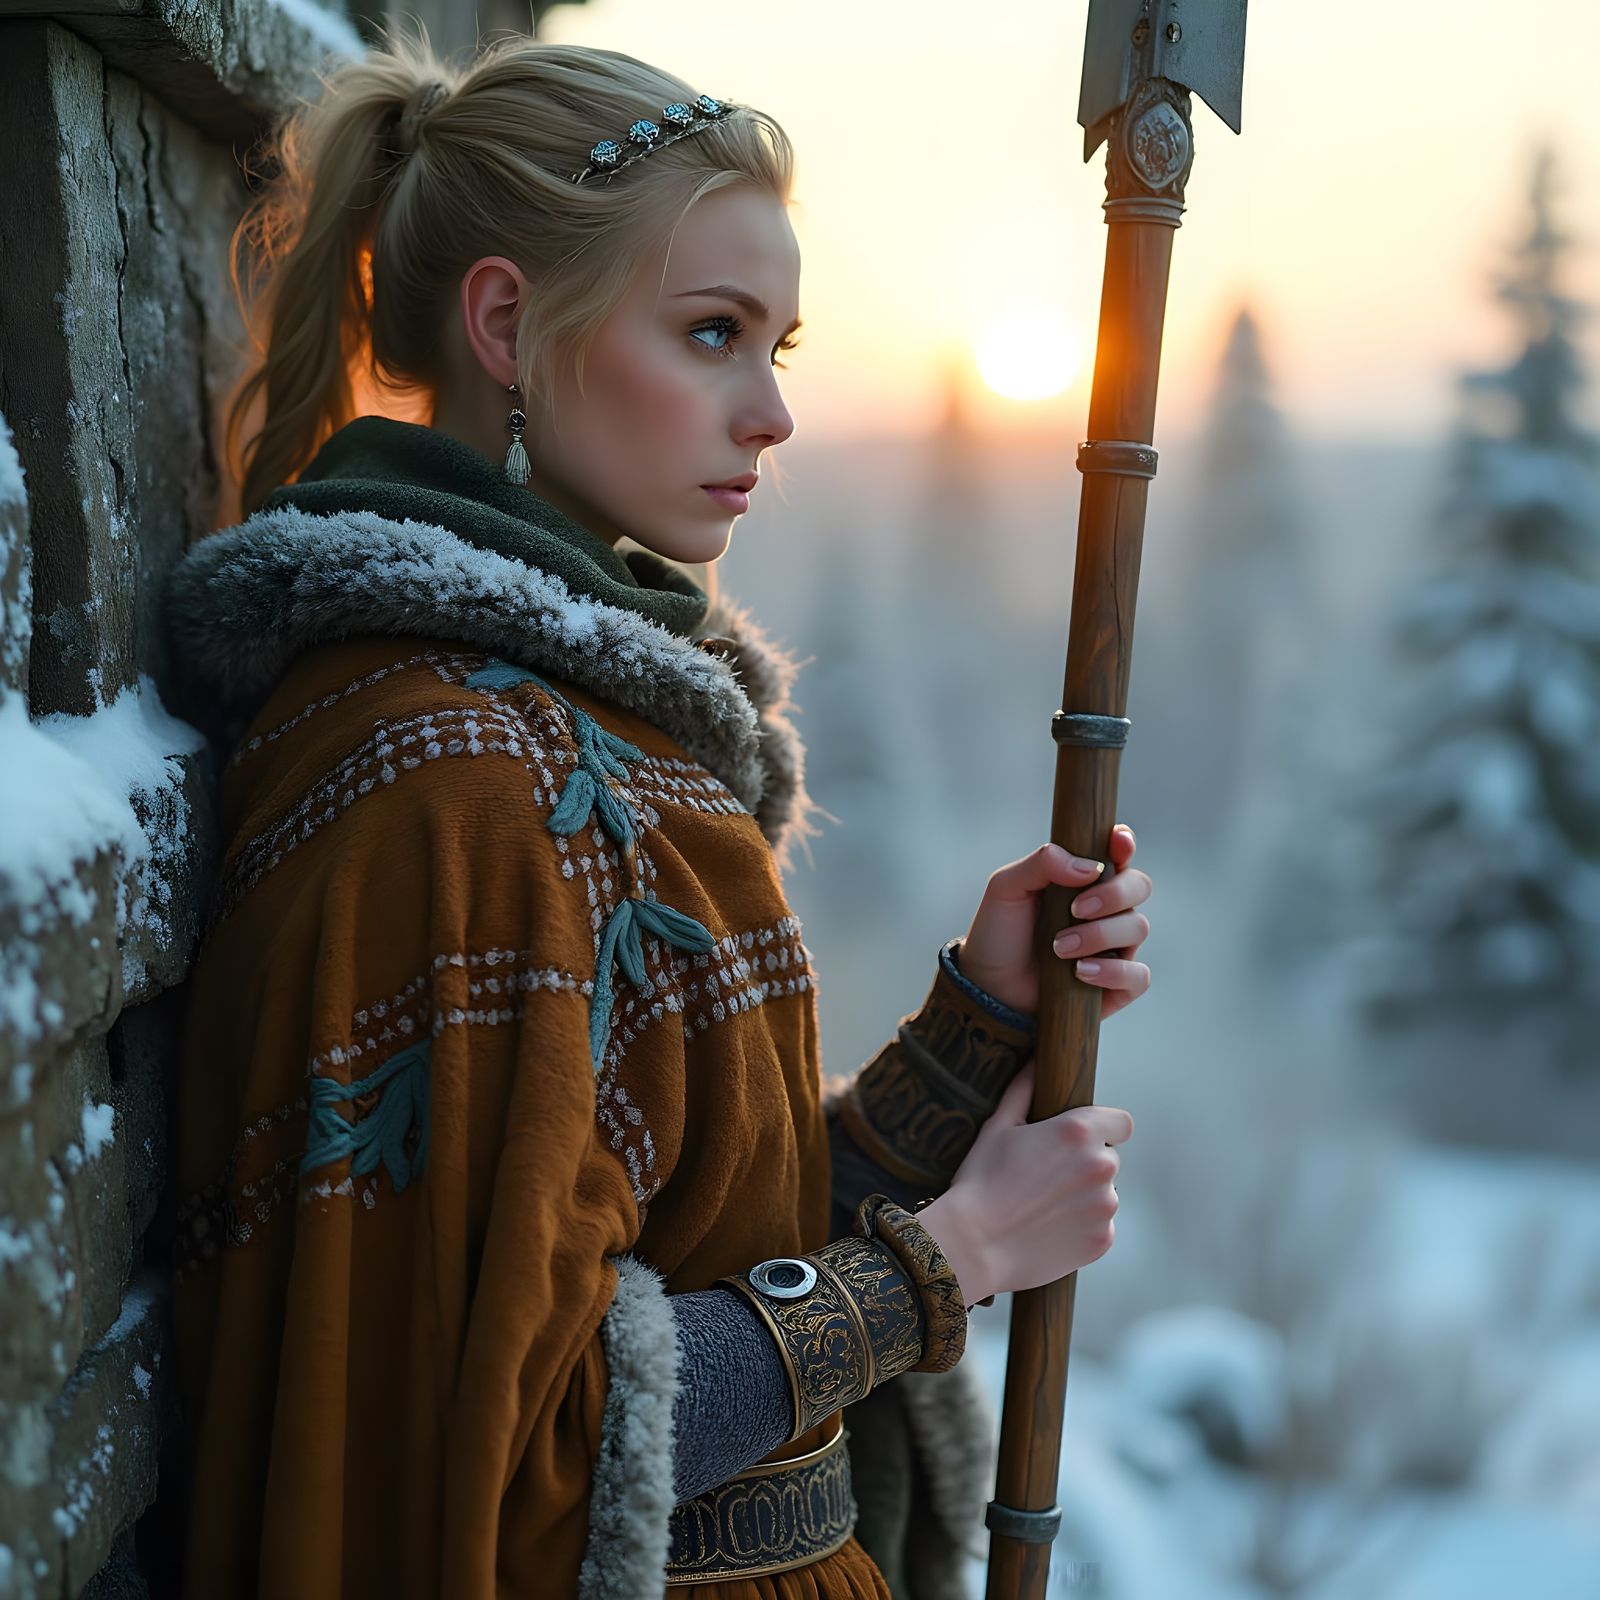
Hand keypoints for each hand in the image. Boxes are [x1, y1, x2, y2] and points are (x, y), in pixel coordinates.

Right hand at [916, 1058, 1133, 1304]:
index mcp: (1079, 1132)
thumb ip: (1023, 1090)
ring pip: (1104, 1195)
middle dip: (1085, 1165)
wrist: (973, 1246)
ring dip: (1083, 1197)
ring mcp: (1105, 1207)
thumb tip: (1034, 1061)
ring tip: (1043, 1206)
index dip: (1103, 1129)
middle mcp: (1100, 1166)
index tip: (1082, 1139)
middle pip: (1108, 1159)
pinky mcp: (1102, 1240)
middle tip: (1046, 1177)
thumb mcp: (997, 1127)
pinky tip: (1048, 1229)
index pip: (1121, 1123)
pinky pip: (1099, 1227)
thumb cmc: (980, 1181)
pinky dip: (1081, 1228)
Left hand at [955, 824, 1152, 1019]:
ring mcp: (1115, 946)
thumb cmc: (999, 932)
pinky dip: (1112, 971)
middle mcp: (1107, 909)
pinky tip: (1080, 972)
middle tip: (1075, 909)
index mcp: (1084, 878)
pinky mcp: (1118, 984)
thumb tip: (1090, 867)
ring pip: (1138, 928)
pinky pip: (1138, 975)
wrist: (988, 985)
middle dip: (1113, 894)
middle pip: (1139, 885)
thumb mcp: (1006, 888)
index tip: (1117, 843)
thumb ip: (1043, 863)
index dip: (1124, 843)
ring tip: (1059, 948)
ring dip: (1099, 936)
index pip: (1119, 851)